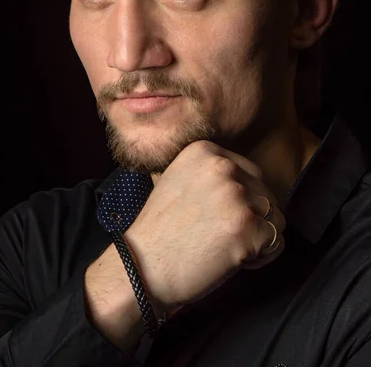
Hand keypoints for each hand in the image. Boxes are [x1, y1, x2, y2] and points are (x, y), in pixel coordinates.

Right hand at [124, 140, 284, 312]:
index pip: (251, 173)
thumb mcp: (179, 180)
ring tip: (228, 248)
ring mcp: (236, 196)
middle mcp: (223, 167)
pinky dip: (262, 257)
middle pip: (266, 194)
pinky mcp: (247, 227)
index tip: (219, 218)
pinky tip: (234, 261)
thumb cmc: (161, 231)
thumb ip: (211, 173)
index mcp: (205, 151)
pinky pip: (277, 242)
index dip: (243, 201)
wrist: (141, 267)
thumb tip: (248, 184)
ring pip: (276, 217)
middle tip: (222, 237)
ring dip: (259, 238)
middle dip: (252, 219)